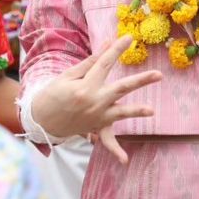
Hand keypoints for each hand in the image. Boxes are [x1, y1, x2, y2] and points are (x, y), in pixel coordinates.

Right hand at [31, 35, 161, 163]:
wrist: (40, 119)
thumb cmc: (53, 93)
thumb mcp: (69, 75)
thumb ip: (91, 62)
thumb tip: (108, 44)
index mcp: (85, 86)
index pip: (105, 64)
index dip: (117, 49)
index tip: (129, 37)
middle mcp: (93, 101)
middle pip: (121, 88)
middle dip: (141, 81)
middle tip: (158, 75)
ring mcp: (96, 116)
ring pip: (120, 113)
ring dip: (137, 111)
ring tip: (152, 111)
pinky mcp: (95, 127)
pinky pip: (107, 140)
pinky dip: (116, 150)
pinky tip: (125, 160)